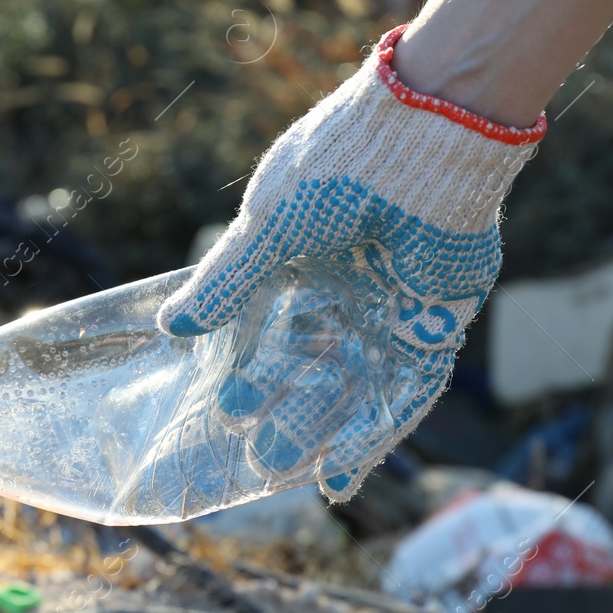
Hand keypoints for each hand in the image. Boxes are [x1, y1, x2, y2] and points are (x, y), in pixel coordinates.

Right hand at [157, 26, 543, 501]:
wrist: (425, 144)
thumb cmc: (338, 170)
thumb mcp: (265, 228)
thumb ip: (226, 281)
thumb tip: (173, 327)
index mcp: (305, 253)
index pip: (270, 323)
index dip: (247, 366)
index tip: (222, 404)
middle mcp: (349, 284)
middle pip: (312, 361)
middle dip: (281, 403)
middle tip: (249, 440)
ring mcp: (395, 306)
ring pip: (353, 383)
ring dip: (319, 424)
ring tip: (281, 460)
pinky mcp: (439, 323)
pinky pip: (407, 390)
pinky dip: (375, 430)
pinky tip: (343, 468)